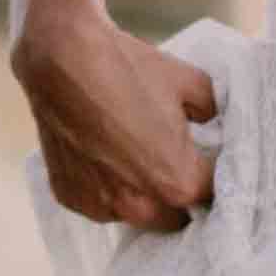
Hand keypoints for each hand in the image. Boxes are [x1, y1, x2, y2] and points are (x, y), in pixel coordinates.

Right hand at [13, 10, 217, 232]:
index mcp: (177, 183)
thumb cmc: (128, 69)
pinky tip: (102, 153)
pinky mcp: (71, 198)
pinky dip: (106, 185)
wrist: (62, 58)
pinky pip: (100, 201)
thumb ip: (212, 112)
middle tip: (172, 160)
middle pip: (175, 216)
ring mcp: (101, 206)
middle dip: (178, 193)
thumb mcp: (192, 82)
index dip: (213, 175)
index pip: (211, 195)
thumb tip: (213, 123)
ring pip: (136, 212)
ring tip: (132, 154)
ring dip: (141, 194)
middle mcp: (140, 206)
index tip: (208, 161)